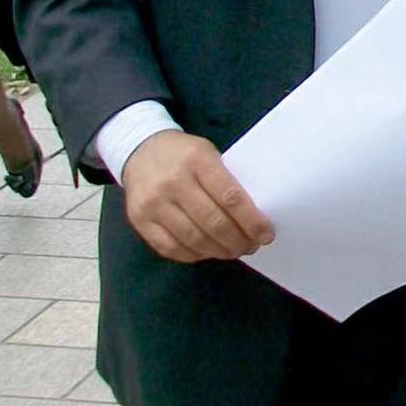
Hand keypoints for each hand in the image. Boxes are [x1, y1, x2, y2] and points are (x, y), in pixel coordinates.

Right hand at [120, 130, 274, 262]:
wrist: (140, 150)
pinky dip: (195, 254)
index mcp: (197, 160)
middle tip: (251, 246)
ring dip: (220, 251)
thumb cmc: (184, 154)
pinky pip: (171, 248)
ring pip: (194, 239)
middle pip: (214, 222)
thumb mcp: (208, 153)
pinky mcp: (139, 221)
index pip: (230, 197)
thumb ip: (226, 181)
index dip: (251, 221)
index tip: (266, 234)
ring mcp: (153, 203)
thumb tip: (252, 218)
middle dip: (238, 241)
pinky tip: (208, 251)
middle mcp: (173, 182)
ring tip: (233, 251)